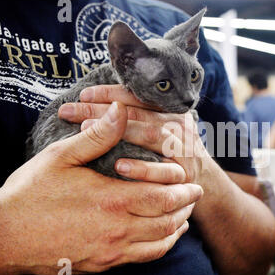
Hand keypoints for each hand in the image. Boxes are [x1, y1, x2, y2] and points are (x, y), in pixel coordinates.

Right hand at [0, 102, 202, 274]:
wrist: (5, 237)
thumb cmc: (31, 194)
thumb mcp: (61, 157)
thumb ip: (97, 136)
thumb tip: (120, 110)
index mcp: (112, 200)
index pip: (164, 196)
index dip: (183, 189)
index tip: (193, 183)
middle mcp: (118, 229)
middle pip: (168, 219)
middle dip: (186, 206)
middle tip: (195, 195)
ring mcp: (112, 250)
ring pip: (161, 241)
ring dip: (178, 226)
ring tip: (185, 214)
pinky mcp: (104, 264)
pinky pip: (145, 257)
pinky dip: (163, 246)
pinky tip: (164, 237)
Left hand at [58, 85, 214, 186]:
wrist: (204, 181)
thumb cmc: (169, 154)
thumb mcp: (161, 128)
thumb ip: (140, 115)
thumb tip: (99, 102)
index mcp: (170, 110)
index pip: (140, 95)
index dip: (112, 93)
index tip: (83, 94)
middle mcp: (179, 125)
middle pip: (142, 113)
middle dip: (104, 111)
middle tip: (70, 111)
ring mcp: (185, 149)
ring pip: (154, 135)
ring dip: (121, 132)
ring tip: (86, 131)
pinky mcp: (186, 174)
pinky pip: (165, 171)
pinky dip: (143, 168)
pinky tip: (119, 166)